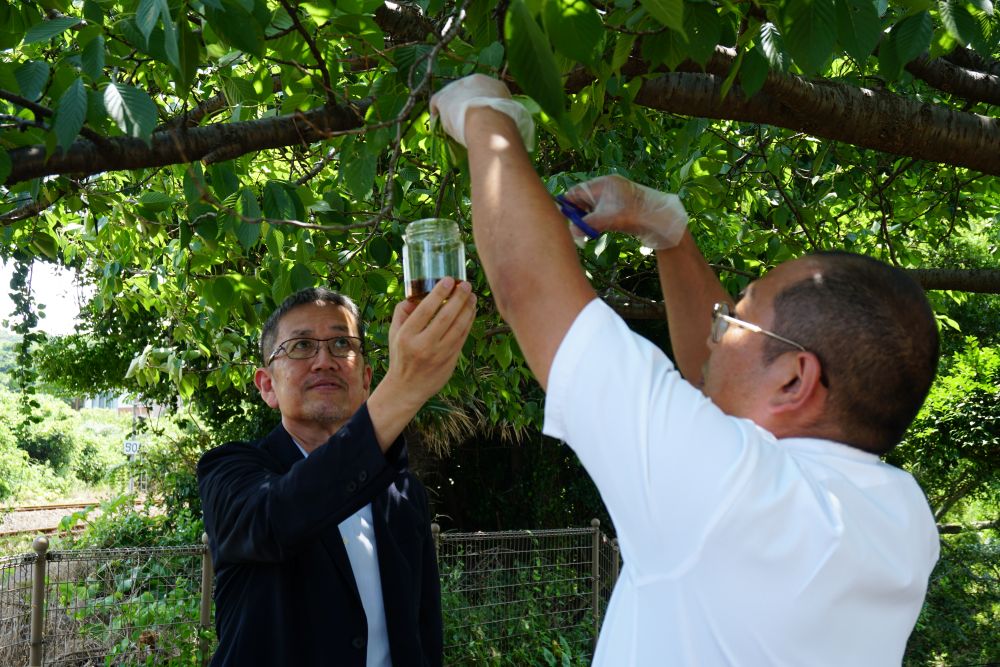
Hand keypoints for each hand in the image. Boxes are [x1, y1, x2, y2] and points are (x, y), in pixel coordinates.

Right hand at [383, 277, 476, 407]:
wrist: (407, 388)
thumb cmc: (401, 356)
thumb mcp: (394, 333)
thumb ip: (402, 312)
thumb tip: (417, 293)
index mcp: (407, 336)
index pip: (425, 310)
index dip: (439, 293)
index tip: (449, 280)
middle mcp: (423, 345)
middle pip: (446, 317)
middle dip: (459, 298)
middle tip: (466, 285)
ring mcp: (439, 354)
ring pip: (459, 327)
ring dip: (468, 309)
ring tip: (472, 296)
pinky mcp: (451, 361)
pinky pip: (463, 337)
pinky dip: (469, 322)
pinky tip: (471, 311)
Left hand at [429, 74, 534, 149]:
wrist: (489, 121)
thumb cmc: (505, 124)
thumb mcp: (514, 118)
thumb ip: (510, 118)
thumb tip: (515, 132)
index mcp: (492, 84)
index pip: (483, 92)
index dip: (480, 106)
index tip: (480, 118)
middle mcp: (473, 80)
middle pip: (466, 93)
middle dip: (464, 106)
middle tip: (464, 122)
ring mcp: (457, 87)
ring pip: (451, 98)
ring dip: (450, 110)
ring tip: (451, 125)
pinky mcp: (444, 96)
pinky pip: (436, 103)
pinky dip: (436, 113)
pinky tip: (436, 124)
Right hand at [564, 175, 687, 249]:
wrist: (660, 219)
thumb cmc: (633, 215)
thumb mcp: (605, 220)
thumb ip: (585, 224)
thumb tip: (572, 231)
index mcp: (603, 183)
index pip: (576, 191)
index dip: (569, 205)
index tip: (565, 219)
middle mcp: (608, 186)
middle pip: (584, 198)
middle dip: (579, 213)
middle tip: (577, 227)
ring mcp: (616, 194)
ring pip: (593, 206)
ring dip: (589, 217)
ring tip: (590, 229)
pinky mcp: (623, 204)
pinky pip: (603, 210)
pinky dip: (599, 219)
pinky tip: (601, 228)